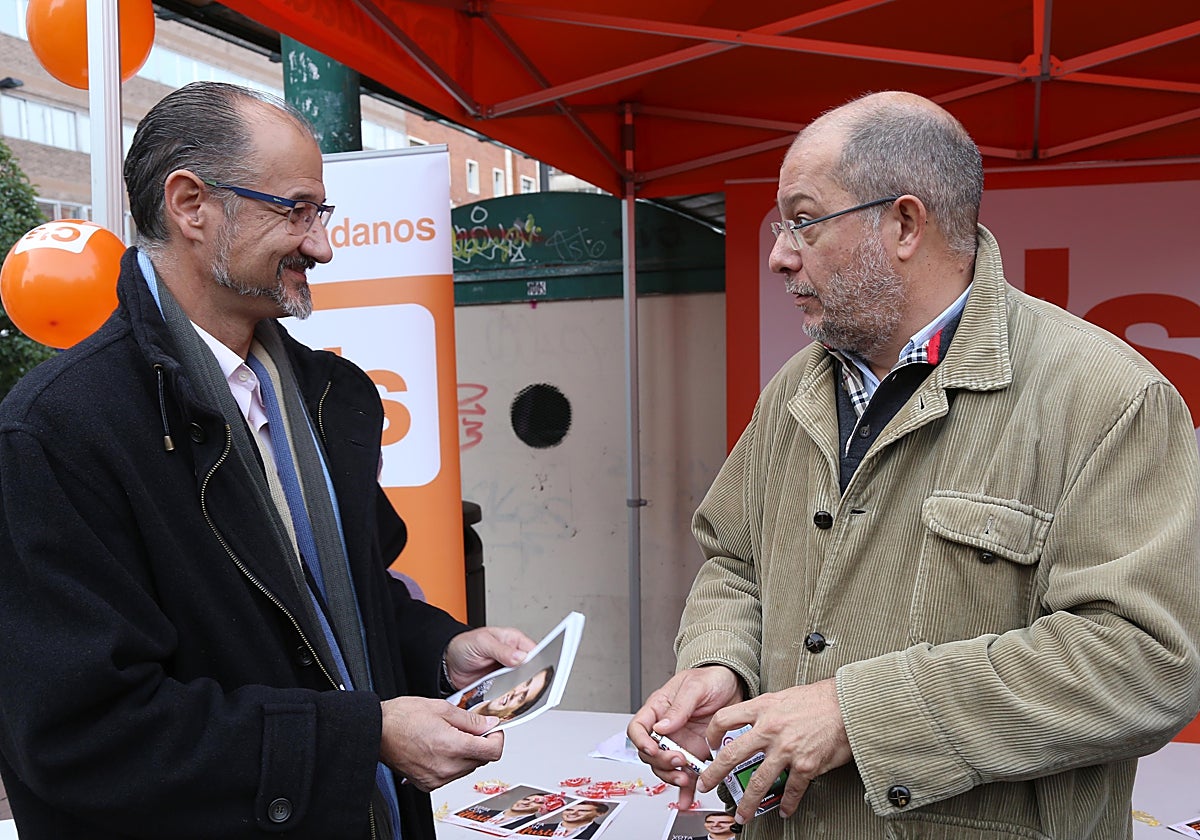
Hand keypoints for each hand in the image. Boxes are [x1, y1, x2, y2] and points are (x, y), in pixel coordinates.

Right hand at [379, 696, 505, 790]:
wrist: (377, 731)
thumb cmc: (402, 718)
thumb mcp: (441, 708)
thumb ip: (470, 719)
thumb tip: (489, 724)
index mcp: (453, 747)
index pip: (492, 752)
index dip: (497, 738)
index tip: (493, 730)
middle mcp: (447, 767)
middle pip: (481, 760)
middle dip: (481, 743)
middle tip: (471, 728)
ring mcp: (437, 778)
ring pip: (467, 768)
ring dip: (466, 753)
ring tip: (451, 735)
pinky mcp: (427, 784)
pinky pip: (451, 775)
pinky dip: (452, 762)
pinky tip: (440, 748)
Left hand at [444, 626, 536, 690]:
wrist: (448, 664)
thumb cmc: (464, 646)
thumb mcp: (482, 643)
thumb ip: (501, 650)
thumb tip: (521, 657)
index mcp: (513, 640)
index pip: (534, 651)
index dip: (540, 661)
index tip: (540, 671)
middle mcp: (513, 656)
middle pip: (531, 669)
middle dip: (530, 679)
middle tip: (527, 685)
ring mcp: (507, 672)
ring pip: (521, 683)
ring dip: (519, 690)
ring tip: (516, 694)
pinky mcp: (499, 685)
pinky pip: (509, 693)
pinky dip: (509, 698)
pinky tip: (507, 700)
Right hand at [627, 666, 742, 809]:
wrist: (734, 686)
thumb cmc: (710, 679)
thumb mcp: (696, 686)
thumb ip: (679, 706)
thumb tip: (662, 726)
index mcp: (658, 709)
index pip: (638, 728)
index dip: (641, 741)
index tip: (653, 749)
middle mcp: (666, 729)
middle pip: (650, 753)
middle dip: (662, 761)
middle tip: (680, 760)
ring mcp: (680, 743)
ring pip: (665, 767)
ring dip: (672, 776)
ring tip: (686, 777)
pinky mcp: (695, 754)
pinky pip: (687, 774)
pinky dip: (686, 789)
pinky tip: (687, 798)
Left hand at [701, 678, 851, 821]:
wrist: (847, 704)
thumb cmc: (819, 699)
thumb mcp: (783, 696)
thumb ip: (765, 710)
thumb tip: (753, 723)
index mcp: (763, 708)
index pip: (724, 719)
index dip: (711, 734)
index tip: (710, 745)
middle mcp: (770, 729)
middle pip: (732, 755)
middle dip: (714, 774)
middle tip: (706, 784)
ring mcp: (787, 749)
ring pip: (758, 781)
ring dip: (748, 802)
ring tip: (743, 813)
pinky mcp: (806, 764)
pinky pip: (792, 790)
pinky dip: (787, 803)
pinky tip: (784, 809)